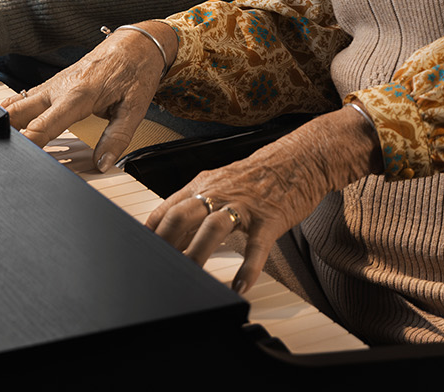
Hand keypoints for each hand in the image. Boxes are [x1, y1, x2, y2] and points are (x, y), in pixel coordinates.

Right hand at [2, 21, 177, 169]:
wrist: (136, 43)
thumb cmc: (136, 71)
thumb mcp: (135, 108)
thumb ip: (117, 138)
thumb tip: (102, 162)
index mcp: (78, 94)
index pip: (42, 126)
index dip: (28, 145)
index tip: (20, 160)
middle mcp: (58, 88)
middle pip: (17, 113)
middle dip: (5, 133)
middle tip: (2, 154)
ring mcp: (52, 84)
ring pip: (16, 104)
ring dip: (6, 123)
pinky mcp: (52, 84)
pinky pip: (25, 99)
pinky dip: (14, 113)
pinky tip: (9, 126)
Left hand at [147, 106, 381, 292]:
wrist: (302, 158)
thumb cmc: (261, 174)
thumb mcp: (222, 181)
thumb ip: (196, 202)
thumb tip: (170, 231)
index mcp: (205, 184)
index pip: (167, 208)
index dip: (151, 233)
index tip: (140, 253)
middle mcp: (220, 192)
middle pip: (183, 215)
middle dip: (166, 243)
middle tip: (158, 267)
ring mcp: (245, 205)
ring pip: (214, 228)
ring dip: (198, 254)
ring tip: (191, 279)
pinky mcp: (270, 218)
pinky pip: (257, 245)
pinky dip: (248, 267)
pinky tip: (240, 285)